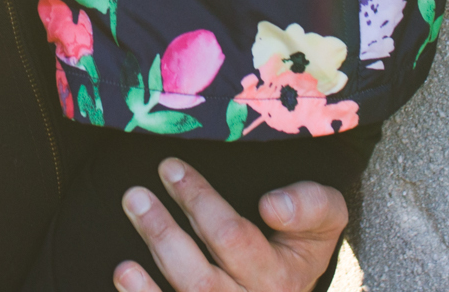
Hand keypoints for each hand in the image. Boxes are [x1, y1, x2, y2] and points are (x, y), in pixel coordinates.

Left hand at [114, 163, 347, 291]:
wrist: (289, 286)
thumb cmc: (299, 242)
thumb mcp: (324, 219)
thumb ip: (311, 205)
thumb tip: (272, 206)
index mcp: (282, 279)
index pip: (234, 240)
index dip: (200, 203)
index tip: (171, 168)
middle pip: (201, 278)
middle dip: (164, 232)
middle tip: (135, 194)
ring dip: (149, 265)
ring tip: (128, 224)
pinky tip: (124, 272)